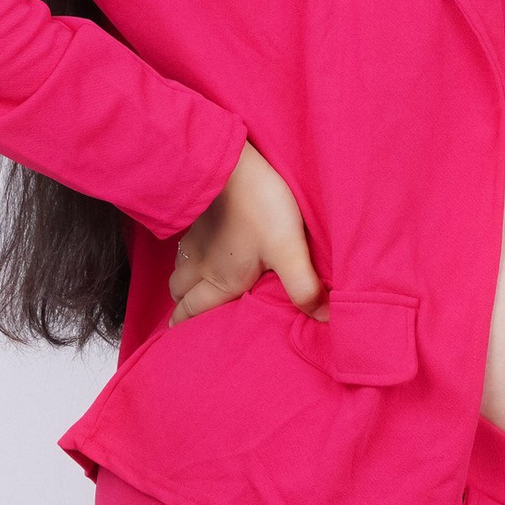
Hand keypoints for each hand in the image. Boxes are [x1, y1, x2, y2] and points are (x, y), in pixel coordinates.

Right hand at [169, 141, 328, 324]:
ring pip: (179, 269)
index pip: (191, 313)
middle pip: (179, 294)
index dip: (185, 329)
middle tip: (192, 317)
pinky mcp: (196, 215)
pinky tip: (204, 247)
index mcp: (220, 281)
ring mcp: (194, 238)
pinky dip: (189, 254)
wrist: (229, 162)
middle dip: (183, 308)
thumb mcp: (288, 251)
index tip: (184, 342)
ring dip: (185, 281)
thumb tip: (325, 318)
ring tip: (197, 287)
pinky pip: (184, 243)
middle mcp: (201, 265)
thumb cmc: (257, 207)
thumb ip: (304, 287)